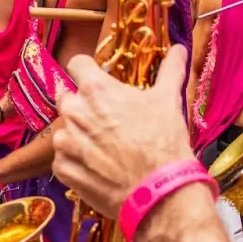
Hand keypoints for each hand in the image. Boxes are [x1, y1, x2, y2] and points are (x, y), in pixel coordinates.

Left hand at [51, 44, 193, 219]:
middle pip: (68, 98)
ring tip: (106, 149)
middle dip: (83, 105)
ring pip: (65, 130)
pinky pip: (63, 159)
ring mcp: (65, 141)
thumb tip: (179, 49)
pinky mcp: (62, 168)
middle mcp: (73, 111)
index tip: (97, 79)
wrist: (159, 192)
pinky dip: (76, 162)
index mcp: (95, 89)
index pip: (77, 64)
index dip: (87, 70)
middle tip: (107, 121)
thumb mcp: (168, 100)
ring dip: (79, 135)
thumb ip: (170, 70)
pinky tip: (99, 168)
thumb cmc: (164, 142)